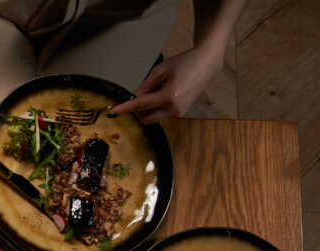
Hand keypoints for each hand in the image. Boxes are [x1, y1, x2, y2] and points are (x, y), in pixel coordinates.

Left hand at [108, 45, 223, 124]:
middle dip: (137, 110)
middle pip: (145, 118)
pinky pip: (161, 114)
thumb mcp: (160, 71)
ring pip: (153, 118)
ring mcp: (179, 112)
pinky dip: (156, 107)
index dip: (124, 108)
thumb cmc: (184, 62)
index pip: (140, 105)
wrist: (206, 63)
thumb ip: (144, 87)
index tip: (113, 111)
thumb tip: (131, 99)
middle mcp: (175, 108)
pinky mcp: (181, 112)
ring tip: (158, 89)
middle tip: (139, 94)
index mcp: (169, 96)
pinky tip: (164, 92)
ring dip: (147, 108)